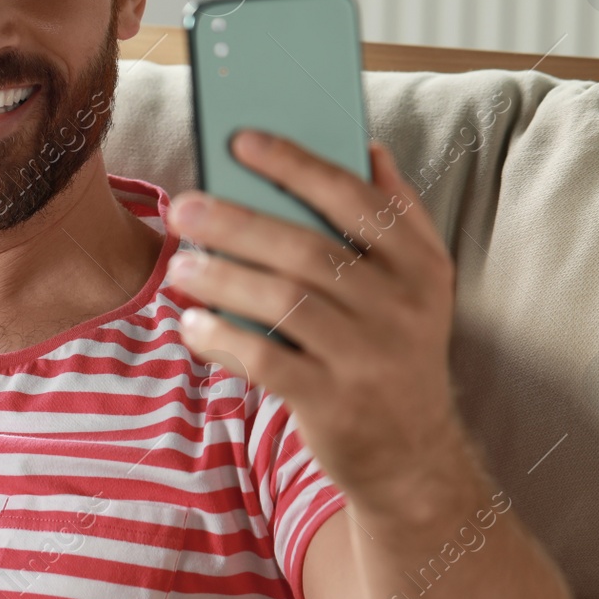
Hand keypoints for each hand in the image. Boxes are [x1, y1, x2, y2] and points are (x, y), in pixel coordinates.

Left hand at [165, 131, 468, 521]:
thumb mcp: (418, 284)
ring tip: (179, 266)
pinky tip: (192, 325)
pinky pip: (266, 360)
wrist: (414, 458)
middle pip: (306, 250)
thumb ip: (397, 213)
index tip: (241, 140)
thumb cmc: (395, 350)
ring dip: (221, 279)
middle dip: (236, 223)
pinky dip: (223, 338)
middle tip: (182, 206)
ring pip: (281, 302)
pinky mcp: (334, 403)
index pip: (354, 199)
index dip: (295, 165)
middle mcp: (399, 307)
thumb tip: (366, 146)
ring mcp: (367, 357)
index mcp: (418, 264)